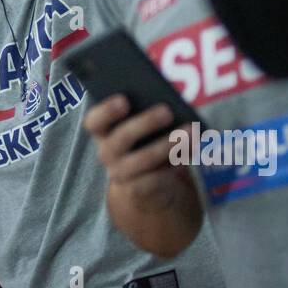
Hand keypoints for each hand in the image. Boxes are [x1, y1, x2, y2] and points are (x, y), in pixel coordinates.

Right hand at [83, 98, 190, 215]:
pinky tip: (192, 149)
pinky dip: (178, 160)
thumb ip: (144, 110)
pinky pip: (159, 176)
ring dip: (168, 144)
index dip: (106, 110)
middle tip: (167, 111)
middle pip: (121, 138)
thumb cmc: (143, 139)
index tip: (124, 100)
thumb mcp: (139, 123)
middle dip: (146, 123)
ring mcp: (121, 173)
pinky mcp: (139, 189)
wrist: (144, 181)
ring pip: (143, 159)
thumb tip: (167, 97)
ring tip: (189, 131)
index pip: (94, 121)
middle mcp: (107, 152)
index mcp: (102, 131)